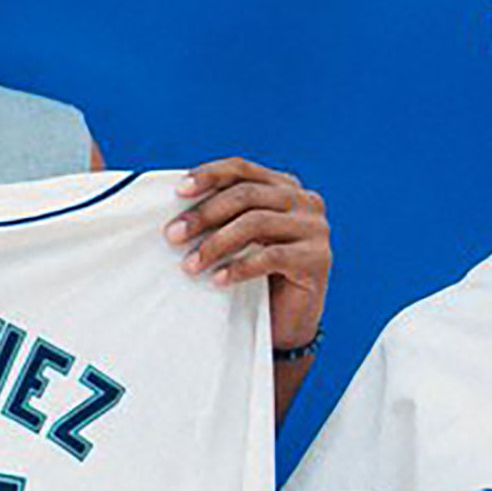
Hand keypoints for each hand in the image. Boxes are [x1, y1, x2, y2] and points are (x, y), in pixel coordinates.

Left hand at [167, 158, 330, 353]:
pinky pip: (272, 256)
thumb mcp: (237, 238)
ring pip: (257, 222)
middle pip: (246, 195)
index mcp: (284, 186)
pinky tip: (218, 280)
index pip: (242, 169)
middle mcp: (304, 201)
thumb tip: (177, 203)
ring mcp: (315, 228)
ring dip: (216, 243)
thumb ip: (220, 216)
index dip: (209, 175)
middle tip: (173, 235)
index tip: (178, 192)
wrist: (285, 321)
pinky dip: (240, 267)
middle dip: (204, 214)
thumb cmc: (255, 276)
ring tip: (190, 265)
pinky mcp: (318, 259)